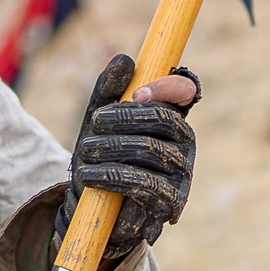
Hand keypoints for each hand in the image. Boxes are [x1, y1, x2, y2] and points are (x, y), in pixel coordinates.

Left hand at [55, 53, 199, 265]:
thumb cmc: (101, 157)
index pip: (185, 90)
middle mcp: (184, 142)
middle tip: (95, 121)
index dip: (167, 86)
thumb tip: (125, 59)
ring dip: (111, 147)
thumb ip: (109, 90)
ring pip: (150, 149)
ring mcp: (182, 173)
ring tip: (84, 151)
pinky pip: (144, 183)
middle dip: (124, 116)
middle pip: (164, 118)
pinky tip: (90, 175)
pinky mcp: (171, 202)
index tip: (136, 93)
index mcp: (171, 116)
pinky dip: (111, 176)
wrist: (94, 211)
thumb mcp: (99, 119)